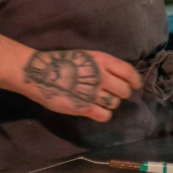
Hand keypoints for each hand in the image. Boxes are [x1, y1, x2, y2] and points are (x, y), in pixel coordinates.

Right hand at [17, 48, 139, 122]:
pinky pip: (105, 116)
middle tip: (111, 93)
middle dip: (120, 93)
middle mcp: (100, 76)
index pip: (129, 72)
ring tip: (98, 100)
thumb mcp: (85, 57)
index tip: (133, 85)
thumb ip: (102, 66)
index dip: (134, 81)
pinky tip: (94, 110)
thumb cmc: (60, 63)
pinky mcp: (84, 107)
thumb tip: (120, 79)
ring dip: (110, 104)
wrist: (37, 73)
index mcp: (101, 60)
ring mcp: (92, 93)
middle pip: (124, 91)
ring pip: (115, 104)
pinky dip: (102, 114)